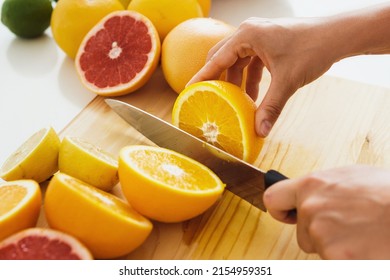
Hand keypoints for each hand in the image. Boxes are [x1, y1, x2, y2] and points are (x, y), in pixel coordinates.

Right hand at [187, 17, 337, 136]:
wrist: (338, 35)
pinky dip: (249, 79)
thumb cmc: (313, 48)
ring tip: (234, 103)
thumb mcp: (287, 81)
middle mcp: (249, 32)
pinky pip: (250, 62)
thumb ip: (271, 107)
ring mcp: (258, 36)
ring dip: (236, 82)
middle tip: (208, 99)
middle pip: (222, 57)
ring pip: (237, 61)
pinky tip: (253, 96)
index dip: (201, 77)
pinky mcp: (267, 42)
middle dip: (217, 80)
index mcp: (247, 35)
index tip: (188, 91)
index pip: (216, 59)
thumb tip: (260, 131)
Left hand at [263, 165, 389, 258]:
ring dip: (335, 245)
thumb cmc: (386, 192)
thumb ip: (323, 187)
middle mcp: (310, 209)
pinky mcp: (334, 257)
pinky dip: (346, 258)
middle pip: (302, 231)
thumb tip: (314, 194)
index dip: (280, 210)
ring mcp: (321, 234)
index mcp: (311, 186)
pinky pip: (332, 261)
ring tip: (361, 233)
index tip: (286, 215)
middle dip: (319, 233)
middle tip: (348, 226)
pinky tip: (363, 247)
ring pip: (319, 247)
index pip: (273, 199)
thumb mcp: (350, 176)